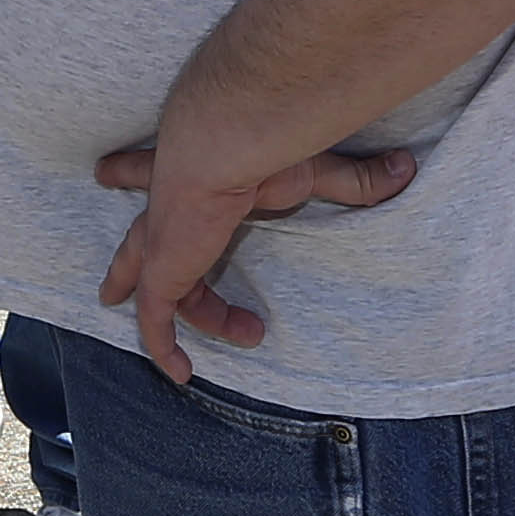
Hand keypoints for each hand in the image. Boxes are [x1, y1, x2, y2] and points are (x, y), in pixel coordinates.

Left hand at [91, 133, 423, 384]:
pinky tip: (179, 374)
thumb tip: (406, 168)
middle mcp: (166, 206)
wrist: (222, 142)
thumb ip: (355, 180)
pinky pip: (155, 320)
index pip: (154, 173)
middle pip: (139, 239)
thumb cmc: (263, 144)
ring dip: (188, 316)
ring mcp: (160, 243)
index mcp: (190, 173)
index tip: (108, 172)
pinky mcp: (161, 274)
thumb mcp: (313, 169)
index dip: (134, 172)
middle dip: (126, 263)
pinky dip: (162, 347)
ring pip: (157, 287)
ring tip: (231, 336)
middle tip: (111, 286)